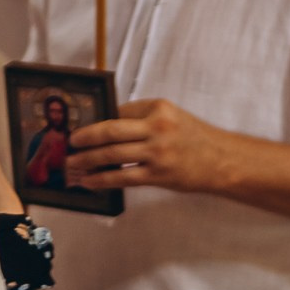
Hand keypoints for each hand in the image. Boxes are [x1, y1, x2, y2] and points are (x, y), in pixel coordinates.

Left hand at [66, 98, 241, 194]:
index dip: (96, 121)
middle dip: (84, 138)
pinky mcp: (158, 174)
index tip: (80, 128)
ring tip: (72, 164)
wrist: (221, 161)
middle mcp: (157, 127)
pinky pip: (122, 177)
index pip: (119, 111)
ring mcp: (157, 152)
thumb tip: (106, 126)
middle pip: (110, 131)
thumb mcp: (171, 117)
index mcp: (158, 108)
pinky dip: (102, 179)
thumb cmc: (193, 138)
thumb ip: (142, 118)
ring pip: (112, 155)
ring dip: (87, 160)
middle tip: (69, 143)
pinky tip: (89, 181)